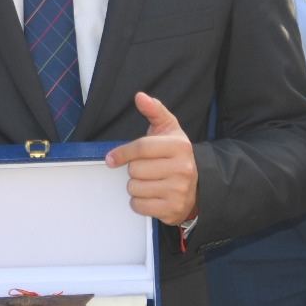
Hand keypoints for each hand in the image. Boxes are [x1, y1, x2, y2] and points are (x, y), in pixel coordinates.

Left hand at [104, 92, 197, 226]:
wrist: (195, 186)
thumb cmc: (175, 155)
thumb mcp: (168, 129)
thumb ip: (154, 111)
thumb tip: (140, 97)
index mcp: (179, 146)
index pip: (141, 148)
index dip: (122, 153)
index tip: (111, 158)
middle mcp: (182, 168)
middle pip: (135, 170)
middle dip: (134, 170)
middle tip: (146, 169)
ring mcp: (179, 190)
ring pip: (135, 188)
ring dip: (135, 186)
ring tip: (149, 182)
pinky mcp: (173, 209)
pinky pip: (139, 205)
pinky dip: (139, 202)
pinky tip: (150, 195)